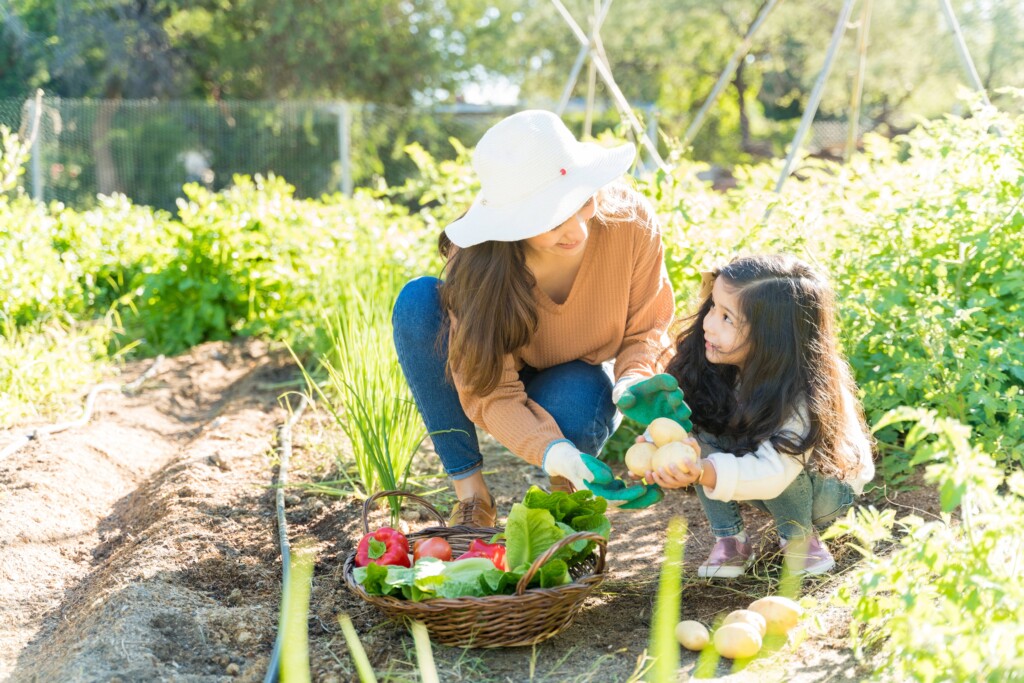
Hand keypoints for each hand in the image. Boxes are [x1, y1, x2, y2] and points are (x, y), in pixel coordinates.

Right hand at [542, 440, 656, 505]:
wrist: (570, 463)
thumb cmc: (574, 463)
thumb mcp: (581, 465)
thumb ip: (593, 471)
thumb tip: (608, 479)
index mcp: (597, 497)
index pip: (616, 499)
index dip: (630, 495)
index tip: (643, 488)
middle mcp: (605, 500)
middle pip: (627, 503)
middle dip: (644, 500)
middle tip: (660, 493)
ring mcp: (610, 495)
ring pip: (631, 499)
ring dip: (646, 496)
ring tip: (661, 489)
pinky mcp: (613, 489)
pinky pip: (630, 491)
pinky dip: (641, 488)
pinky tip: (652, 481)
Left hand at [615, 374, 692, 427]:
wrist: (632, 400)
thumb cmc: (627, 394)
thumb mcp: (620, 394)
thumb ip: (623, 397)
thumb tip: (629, 402)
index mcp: (654, 384)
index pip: (663, 380)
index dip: (668, 381)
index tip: (672, 384)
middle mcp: (666, 394)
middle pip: (676, 393)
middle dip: (677, 397)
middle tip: (675, 402)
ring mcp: (670, 407)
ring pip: (682, 408)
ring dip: (683, 412)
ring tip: (683, 417)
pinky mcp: (671, 418)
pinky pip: (681, 422)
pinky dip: (683, 426)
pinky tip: (683, 431)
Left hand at [647, 439, 706, 489]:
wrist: (687, 468)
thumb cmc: (691, 456)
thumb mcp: (694, 449)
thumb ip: (692, 442)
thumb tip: (685, 440)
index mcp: (695, 472)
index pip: (695, 470)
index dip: (691, 466)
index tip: (685, 458)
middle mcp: (688, 480)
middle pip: (682, 479)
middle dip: (676, 473)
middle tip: (670, 464)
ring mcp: (679, 484)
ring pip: (672, 483)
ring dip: (665, 477)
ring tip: (658, 469)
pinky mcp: (671, 485)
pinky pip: (664, 484)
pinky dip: (658, 480)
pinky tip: (652, 473)